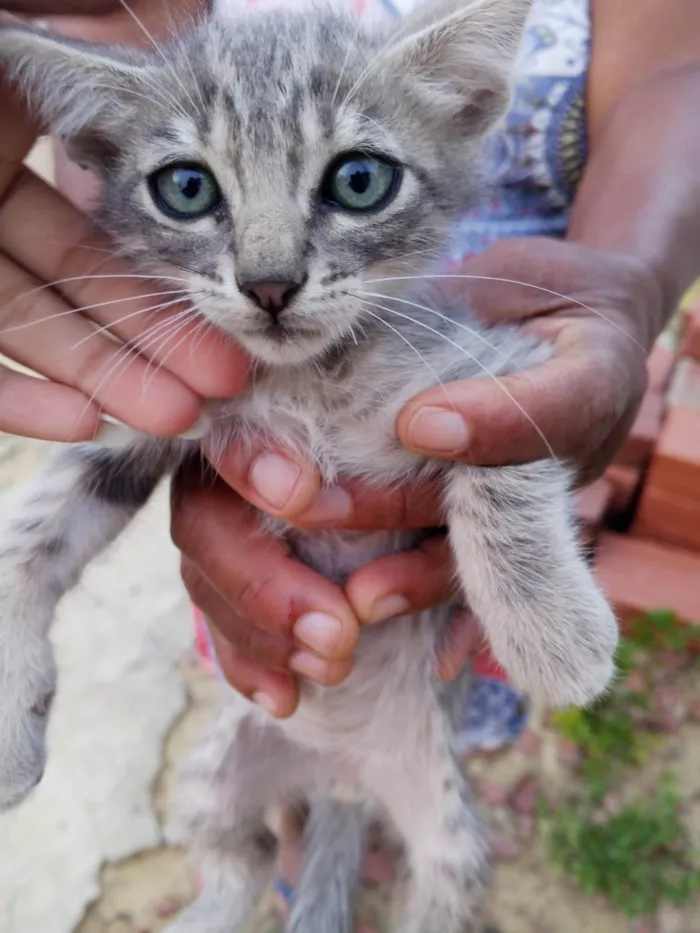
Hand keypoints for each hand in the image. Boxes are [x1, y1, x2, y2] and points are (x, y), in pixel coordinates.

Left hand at [0, 0, 244, 440]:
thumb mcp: (8, 1)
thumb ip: (89, 5)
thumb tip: (195, 7)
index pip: (102, 200)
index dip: (173, 255)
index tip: (238, 298)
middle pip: (78, 277)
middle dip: (156, 333)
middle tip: (226, 381)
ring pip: (25, 328)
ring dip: (104, 377)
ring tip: (177, 417)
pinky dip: (16, 395)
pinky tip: (84, 421)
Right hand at [173, 236, 654, 715]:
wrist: (562, 360)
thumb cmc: (557, 362)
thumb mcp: (566, 372)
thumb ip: (514, 405)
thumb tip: (428, 429)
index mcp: (326, 378)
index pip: (243, 416)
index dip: (252, 459)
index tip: (303, 496)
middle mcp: (286, 443)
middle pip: (211, 512)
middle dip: (261, 578)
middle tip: (332, 634)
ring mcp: (282, 503)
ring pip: (218, 569)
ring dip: (258, 630)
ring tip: (323, 668)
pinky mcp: (306, 555)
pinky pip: (251, 608)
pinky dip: (260, 655)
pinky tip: (287, 695)